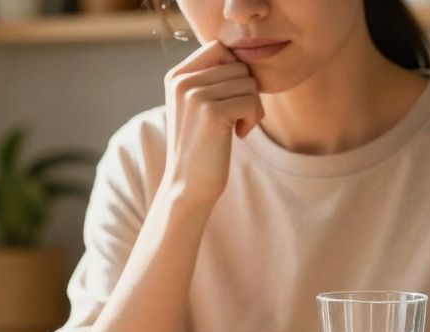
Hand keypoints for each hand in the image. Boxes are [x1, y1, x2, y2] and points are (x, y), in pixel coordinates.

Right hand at [161, 40, 262, 204]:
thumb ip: (212, 77)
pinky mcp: (211, 112)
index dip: (236, 70)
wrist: (187, 186)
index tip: (231, 97)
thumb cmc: (200, 146)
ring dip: (252, 106)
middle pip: (238, 65)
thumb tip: (244, 56)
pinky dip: (253, 119)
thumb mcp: (197, 106)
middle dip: (247, 91)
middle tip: (239, 117)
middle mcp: (182, 81)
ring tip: (238, 126)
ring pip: (248, 82)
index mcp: (176, 76)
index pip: (219, 48)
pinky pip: (251, 101)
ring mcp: (195, 95)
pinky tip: (239, 135)